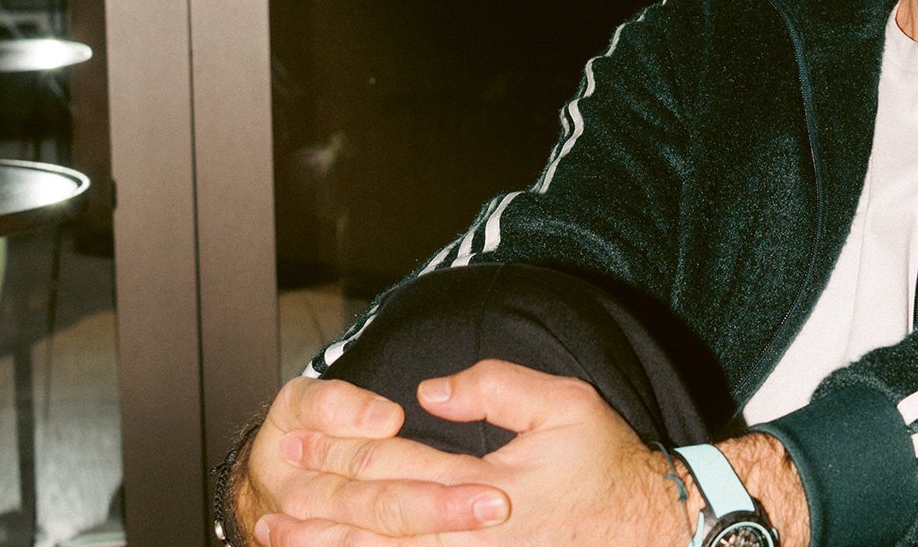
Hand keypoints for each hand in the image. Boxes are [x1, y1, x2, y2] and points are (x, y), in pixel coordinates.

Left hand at [260, 360, 693, 545]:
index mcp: (485, 486)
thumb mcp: (567, 404)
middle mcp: (470, 535)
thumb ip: (498, 387)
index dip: (341, 451)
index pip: (396, 466)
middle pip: (376, 519)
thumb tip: (429, 390)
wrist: (649, 529)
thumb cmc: (606, 464)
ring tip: (277, 534)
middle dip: (318, 503)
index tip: (297, 437)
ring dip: (327, 546)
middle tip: (268, 490)